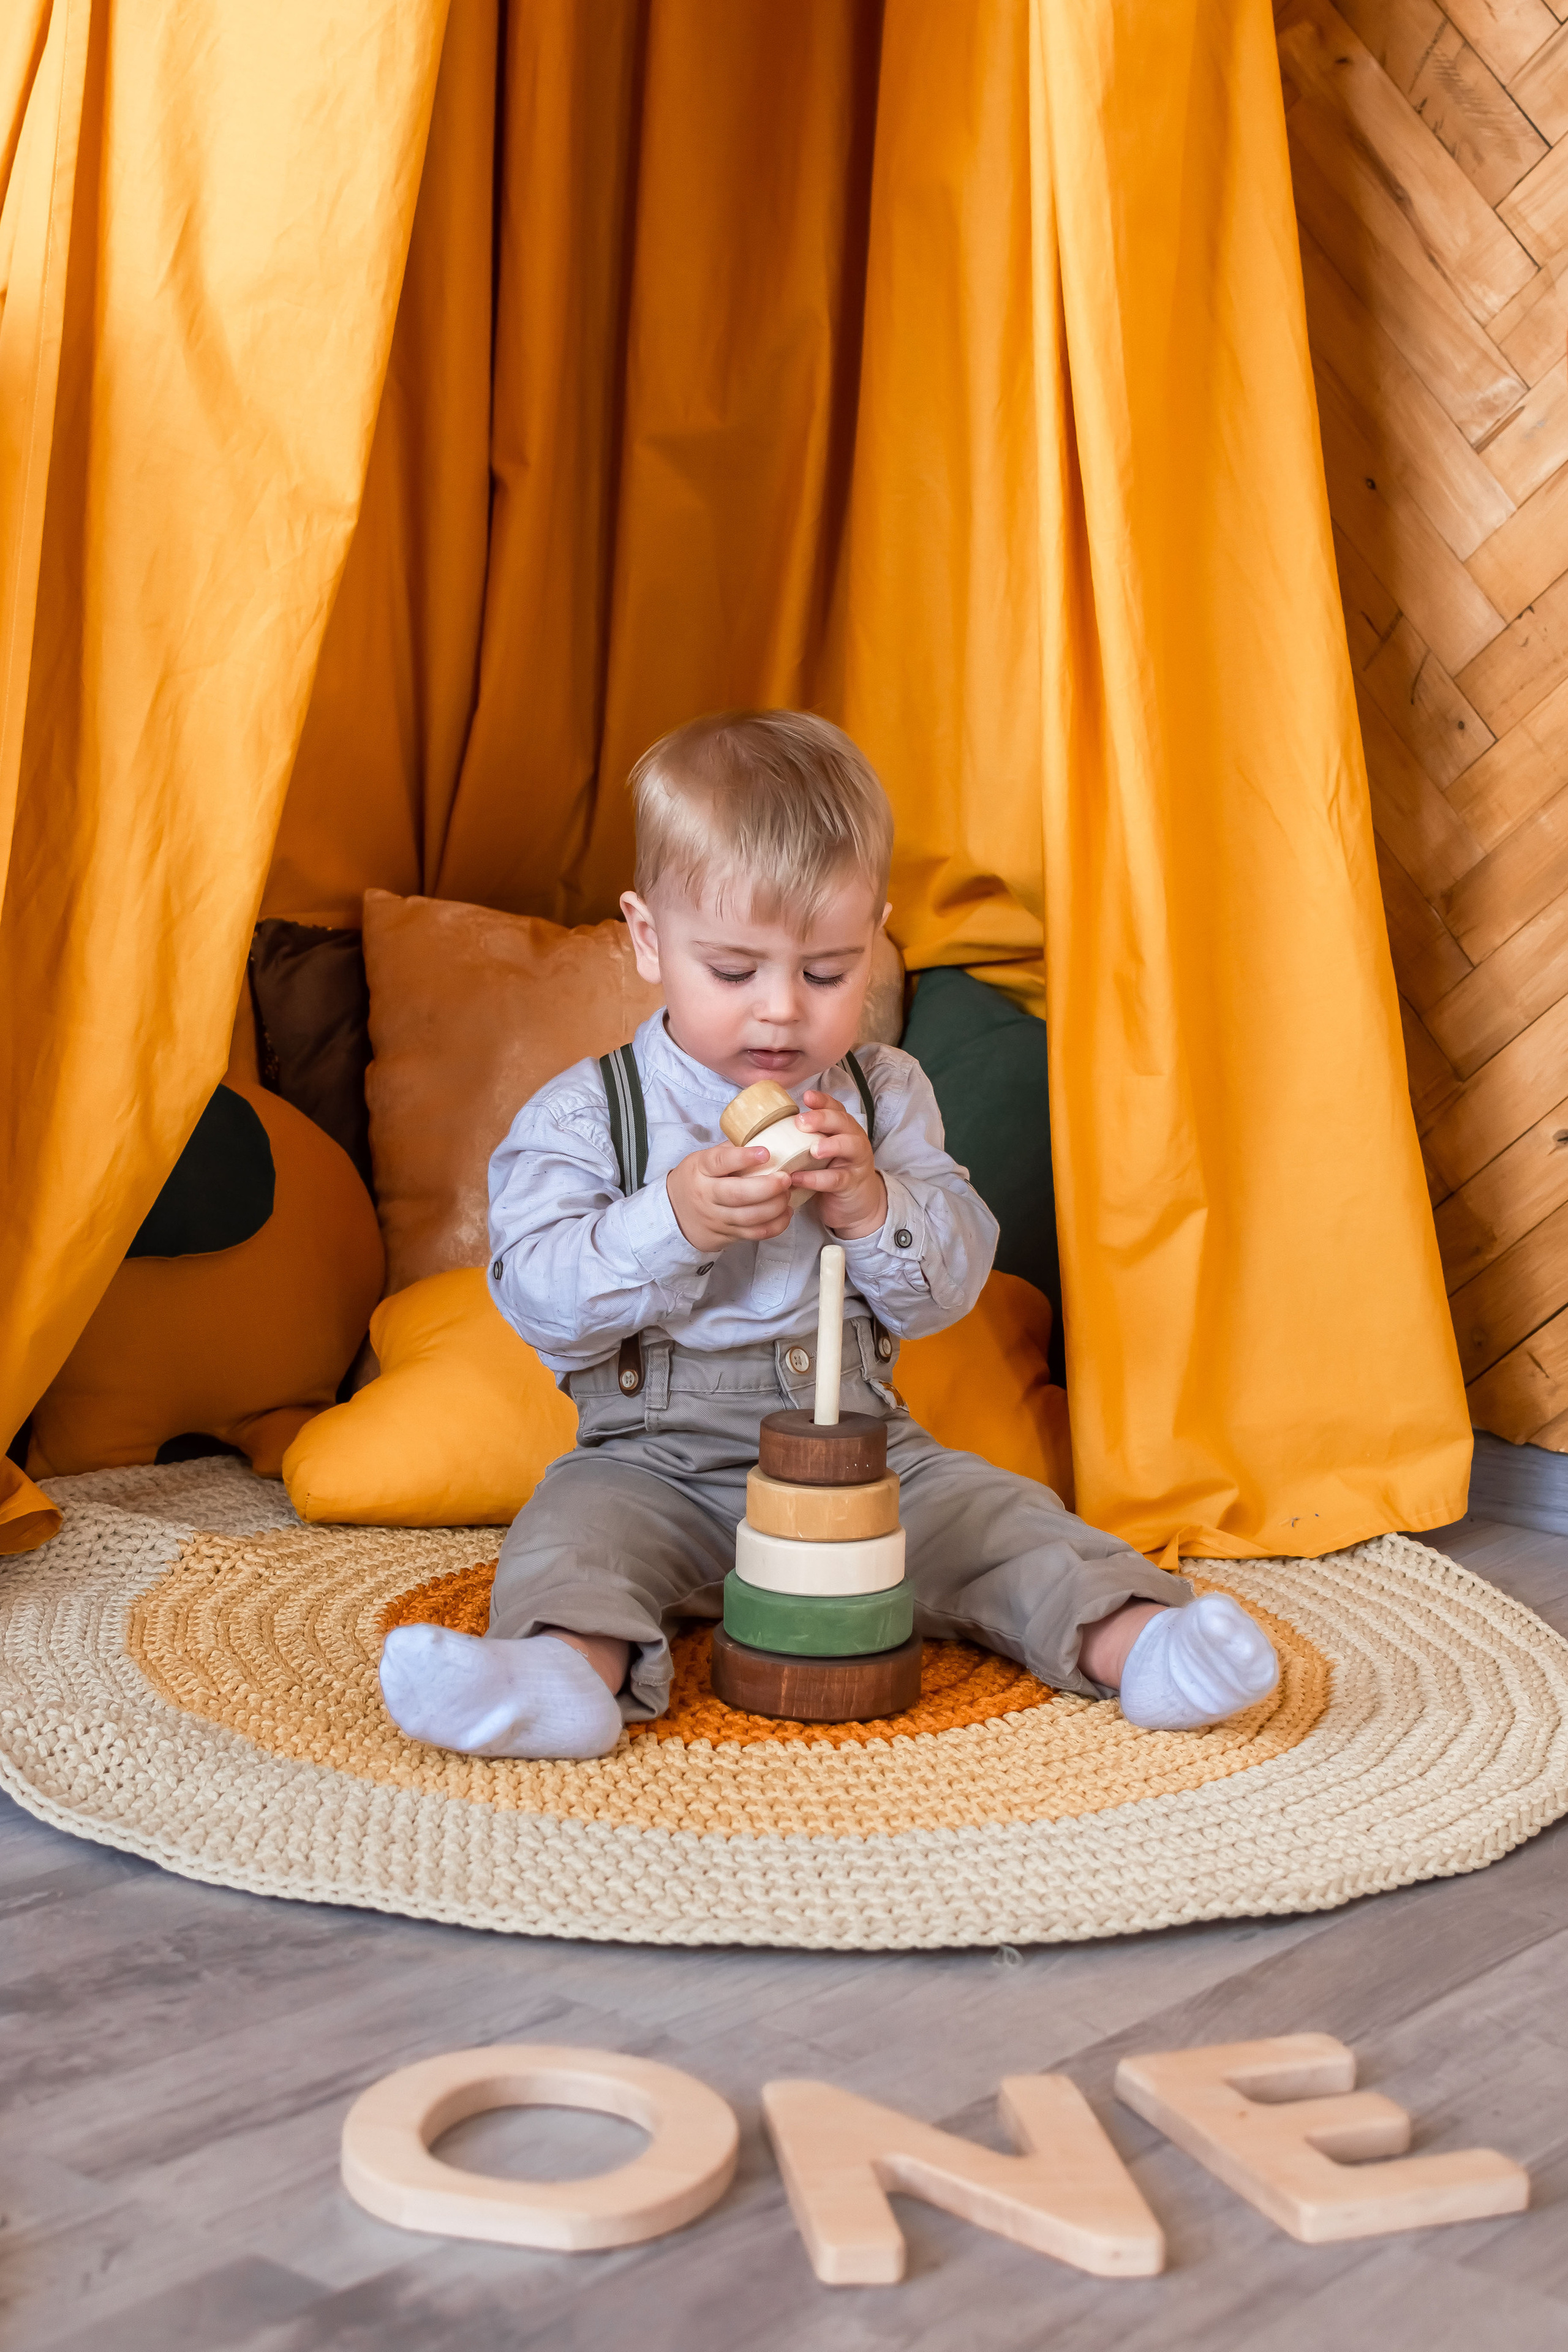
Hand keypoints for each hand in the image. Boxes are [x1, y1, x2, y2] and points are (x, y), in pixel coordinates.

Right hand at [666, 1141, 793, 1254]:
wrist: (675, 1214)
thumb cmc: (697, 1180)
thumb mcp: (703, 1160)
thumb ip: (729, 1150)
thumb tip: (763, 1136)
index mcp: (701, 1169)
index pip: (720, 1162)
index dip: (743, 1157)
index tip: (765, 1152)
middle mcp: (706, 1195)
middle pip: (737, 1194)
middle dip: (767, 1187)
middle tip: (786, 1178)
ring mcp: (715, 1218)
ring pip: (748, 1217)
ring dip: (774, 1207)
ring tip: (787, 1194)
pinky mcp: (726, 1235)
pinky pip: (753, 1234)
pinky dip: (775, 1226)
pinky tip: (785, 1213)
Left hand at [791, 1090, 886, 1238]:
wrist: (855, 1204)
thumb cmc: (830, 1172)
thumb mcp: (819, 1152)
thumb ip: (803, 1139)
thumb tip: (766, 1130)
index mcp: (842, 1128)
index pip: (835, 1108)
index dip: (823, 1100)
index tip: (806, 1096)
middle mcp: (853, 1139)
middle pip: (843, 1121)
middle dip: (823, 1118)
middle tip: (801, 1122)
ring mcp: (856, 1161)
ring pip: (850, 1146)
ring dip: (831, 1145)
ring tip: (812, 1150)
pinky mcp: (852, 1183)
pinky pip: (837, 1179)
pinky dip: (817, 1178)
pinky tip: (798, 1178)